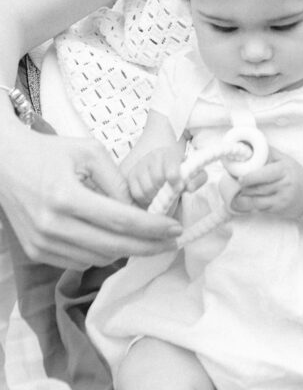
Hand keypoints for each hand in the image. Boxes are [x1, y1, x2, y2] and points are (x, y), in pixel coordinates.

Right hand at [0, 122, 182, 267]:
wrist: (3, 164)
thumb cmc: (48, 152)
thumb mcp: (89, 151)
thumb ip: (117, 180)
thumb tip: (138, 209)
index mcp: (66, 197)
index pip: (120, 221)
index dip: (152, 228)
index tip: (175, 229)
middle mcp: (52, 226)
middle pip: (113, 246)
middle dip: (148, 247)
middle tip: (171, 242)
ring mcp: (41, 244)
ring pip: (97, 258)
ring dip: (125, 251)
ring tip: (145, 237)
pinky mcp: (36, 252)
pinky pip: (78, 261)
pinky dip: (102, 252)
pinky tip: (115, 239)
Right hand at [127, 147, 203, 207]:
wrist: (164, 169)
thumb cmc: (180, 173)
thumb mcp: (193, 174)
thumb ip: (197, 179)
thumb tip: (189, 187)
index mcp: (170, 154)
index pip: (170, 162)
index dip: (173, 173)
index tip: (178, 185)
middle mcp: (153, 156)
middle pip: (157, 179)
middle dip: (165, 191)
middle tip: (170, 195)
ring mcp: (140, 165)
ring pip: (147, 189)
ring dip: (155, 197)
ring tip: (161, 196)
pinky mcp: (130, 176)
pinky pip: (137, 194)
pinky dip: (145, 199)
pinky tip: (151, 196)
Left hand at [232, 146, 302, 219]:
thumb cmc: (294, 174)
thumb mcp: (285, 159)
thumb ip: (268, 153)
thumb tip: (250, 146)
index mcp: (284, 170)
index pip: (264, 174)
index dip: (250, 177)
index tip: (240, 178)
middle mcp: (284, 185)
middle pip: (258, 188)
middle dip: (245, 187)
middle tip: (238, 183)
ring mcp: (281, 199)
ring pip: (257, 200)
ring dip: (245, 197)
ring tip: (241, 191)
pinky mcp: (278, 210)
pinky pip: (259, 209)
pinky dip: (250, 205)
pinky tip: (247, 200)